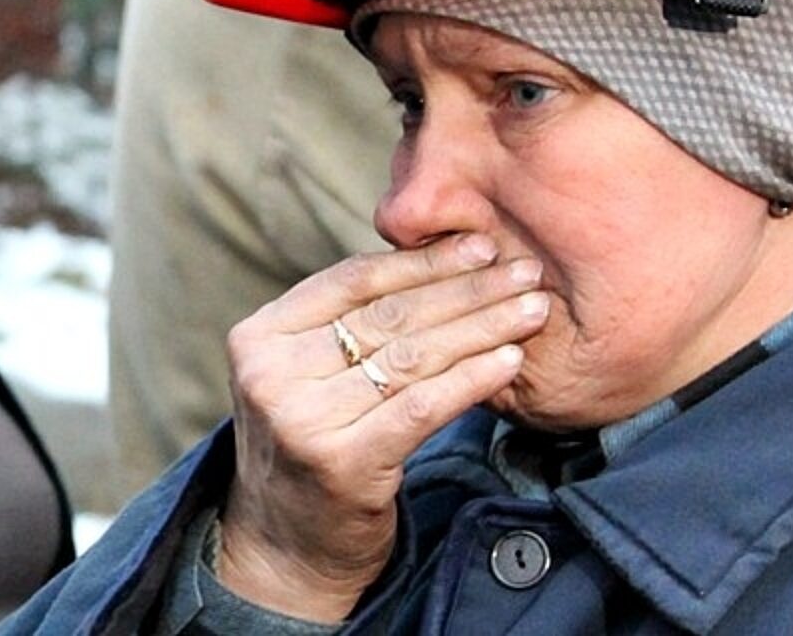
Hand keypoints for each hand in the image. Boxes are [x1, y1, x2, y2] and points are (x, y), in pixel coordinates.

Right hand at [214, 232, 548, 620]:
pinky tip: (510, 360)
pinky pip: (422, 407)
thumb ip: (353, 320)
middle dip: (468, 290)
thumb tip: (447, 254)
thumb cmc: (315, 441)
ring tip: (532, 310)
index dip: (424, 260)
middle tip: (525, 271)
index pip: (355, 280)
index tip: (482, 244)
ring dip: (483, 328)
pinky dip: (472, 379)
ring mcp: (303, 421)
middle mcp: (271, 375)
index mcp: (259, 336)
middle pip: (390, 317)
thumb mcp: (309, 372)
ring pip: (413, 358)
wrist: (285, 548)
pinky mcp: (342, 464)